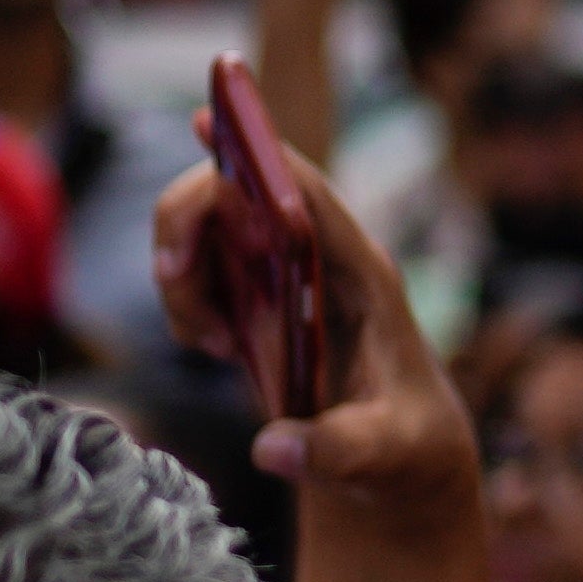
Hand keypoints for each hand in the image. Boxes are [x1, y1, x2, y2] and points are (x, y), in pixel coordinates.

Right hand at [164, 139, 466, 548]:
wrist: (402, 464)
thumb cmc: (408, 448)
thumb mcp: (384, 456)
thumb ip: (335, 451)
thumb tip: (271, 450)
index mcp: (362, 272)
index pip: (306, 191)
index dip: (258, 148)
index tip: (206, 117)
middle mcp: (320, 258)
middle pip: (238, 194)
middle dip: (188, 220)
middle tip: (174, 278)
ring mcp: (285, 274)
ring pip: (208, 232)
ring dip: (181, 275)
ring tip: (212, 343)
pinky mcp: (260, 299)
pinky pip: (200, 273)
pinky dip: (185, 303)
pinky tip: (216, 348)